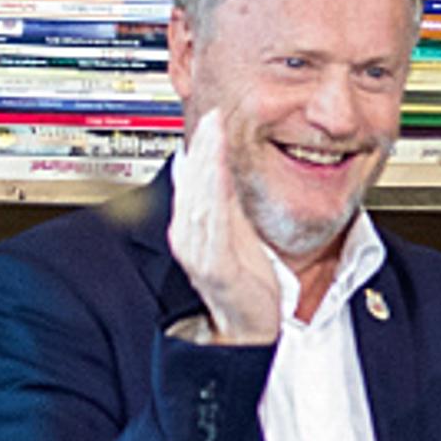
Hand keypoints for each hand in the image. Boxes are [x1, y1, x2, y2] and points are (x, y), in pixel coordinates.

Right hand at [168, 112, 289, 343]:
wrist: (250, 324)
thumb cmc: (246, 278)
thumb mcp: (238, 227)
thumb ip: (229, 198)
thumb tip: (225, 164)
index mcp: (196, 223)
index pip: (197, 177)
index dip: (203, 146)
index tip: (212, 117)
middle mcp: (190, 234)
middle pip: (194, 183)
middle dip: (203, 149)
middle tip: (212, 118)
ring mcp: (198, 250)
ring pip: (199, 200)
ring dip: (206, 168)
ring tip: (213, 139)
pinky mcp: (213, 267)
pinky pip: (212, 228)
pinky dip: (212, 202)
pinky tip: (216, 182)